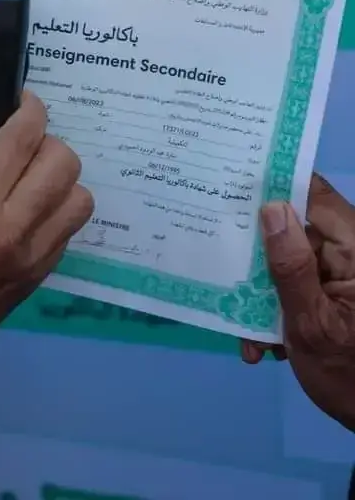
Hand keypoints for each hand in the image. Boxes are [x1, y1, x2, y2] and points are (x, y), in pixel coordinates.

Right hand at [0, 92, 92, 429]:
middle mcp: (11, 229)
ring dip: (57, 178)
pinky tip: (20, 214)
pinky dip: (54, 212)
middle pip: (64, 163)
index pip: (23, 138)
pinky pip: (67, 234)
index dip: (29, 108)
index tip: (20, 101)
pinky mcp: (34, 282)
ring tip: (23, 180)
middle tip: (14, 143)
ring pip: (79, 200)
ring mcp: (29, 260)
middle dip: (44, 139)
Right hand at [241, 174, 354, 430]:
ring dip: (263, 292)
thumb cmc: (351, 376)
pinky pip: (298, 286)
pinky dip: (277, 310)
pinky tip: (265, 343)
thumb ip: (290, 265)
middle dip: (256, 256)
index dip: (275, 184)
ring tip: (250, 334)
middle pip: (295, 230)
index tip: (229, 183)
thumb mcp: (311, 324)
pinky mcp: (335, 296)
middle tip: (218, 269)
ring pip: (289, 261)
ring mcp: (343, 276)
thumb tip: (271, 208)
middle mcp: (352, 255)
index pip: (316, 197)